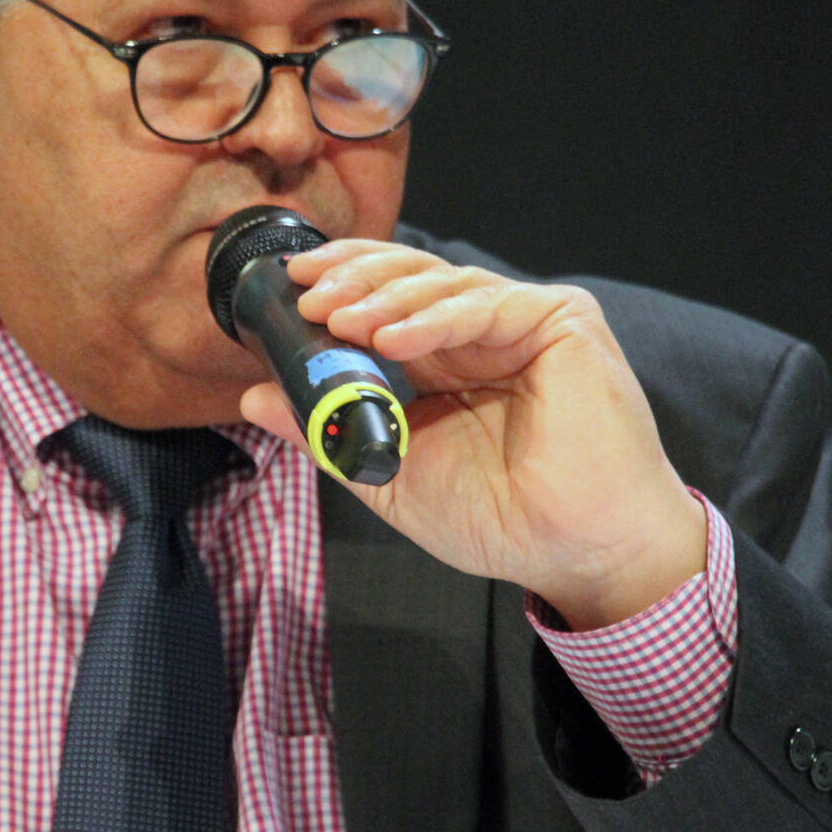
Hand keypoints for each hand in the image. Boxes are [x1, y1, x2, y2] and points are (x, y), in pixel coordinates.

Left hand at [237, 240, 706, 629]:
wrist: (578, 553)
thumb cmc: (502, 518)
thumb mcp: (389, 471)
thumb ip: (326, 429)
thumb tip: (252, 398)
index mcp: (447, 356)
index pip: (388, 298)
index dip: (341, 285)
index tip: (289, 290)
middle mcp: (485, 328)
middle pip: (411, 277)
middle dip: (353, 280)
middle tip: (306, 295)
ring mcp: (524, 320)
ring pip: (442, 284)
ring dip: (383, 297)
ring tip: (338, 318)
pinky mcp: (562, 322)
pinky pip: (485, 305)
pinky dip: (434, 318)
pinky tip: (392, 337)